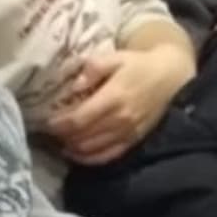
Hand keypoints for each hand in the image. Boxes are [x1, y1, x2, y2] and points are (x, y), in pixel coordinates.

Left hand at [46, 45, 190, 165]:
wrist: (170, 78)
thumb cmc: (139, 65)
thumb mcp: (115, 57)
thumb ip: (92, 69)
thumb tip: (74, 85)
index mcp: (114, 97)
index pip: (80, 118)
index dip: (60, 124)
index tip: (47, 122)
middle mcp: (120, 119)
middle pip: (83, 136)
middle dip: (63, 137)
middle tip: (49, 132)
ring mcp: (127, 133)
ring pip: (93, 149)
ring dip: (73, 149)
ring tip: (60, 142)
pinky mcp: (133, 141)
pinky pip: (108, 156)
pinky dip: (89, 159)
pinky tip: (77, 154)